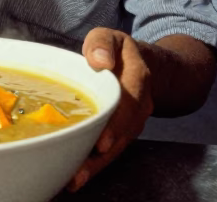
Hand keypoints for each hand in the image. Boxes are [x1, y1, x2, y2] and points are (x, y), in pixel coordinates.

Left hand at [69, 28, 152, 192]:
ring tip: (74, 179)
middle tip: (80, 171)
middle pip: (124, 132)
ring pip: (119, 145)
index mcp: (138, 77)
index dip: (117, 123)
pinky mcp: (123, 132)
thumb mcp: (108, 37)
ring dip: (98, 165)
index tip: (102, 141)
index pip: (130, 102)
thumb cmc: (116, 51)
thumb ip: (102, 44)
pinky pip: (112, 148)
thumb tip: (100, 60)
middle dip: (103, 155)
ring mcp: (133, 121)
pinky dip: (96, 163)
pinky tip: (76, 175)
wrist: (141, 64)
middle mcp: (140, 103)